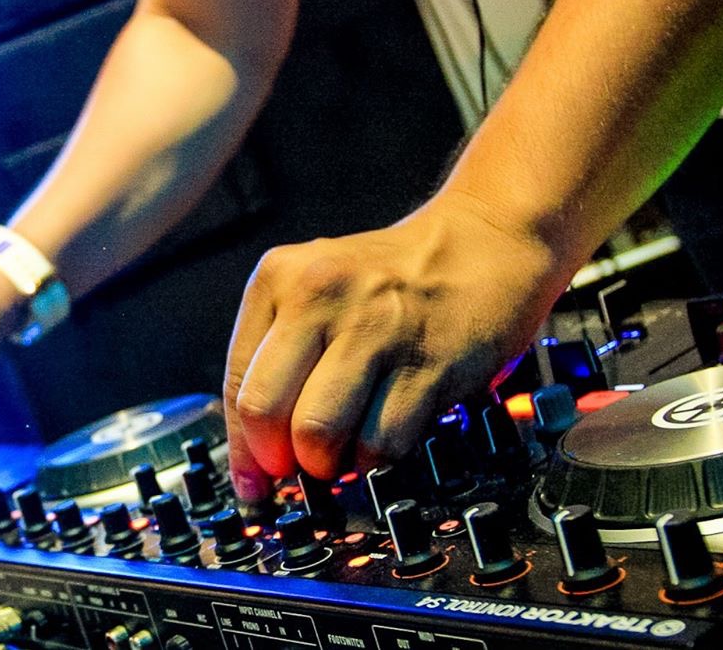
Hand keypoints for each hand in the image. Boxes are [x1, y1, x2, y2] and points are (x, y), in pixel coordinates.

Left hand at [223, 192, 573, 498]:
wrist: (484, 241)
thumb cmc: (393, 276)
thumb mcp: (315, 288)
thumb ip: (276, 359)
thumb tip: (255, 457)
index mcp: (281, 277)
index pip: (238, 382)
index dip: (243, 448)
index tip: (252, 481)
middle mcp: (322, 295)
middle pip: (267, 411)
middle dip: (280, 458)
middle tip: (300, 463)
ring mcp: (377, 328)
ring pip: (320, 433)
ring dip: (329, 464)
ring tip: (345, 449)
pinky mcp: (429, 363)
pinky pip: (382, 442)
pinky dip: (376, 460)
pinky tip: (382, 440)